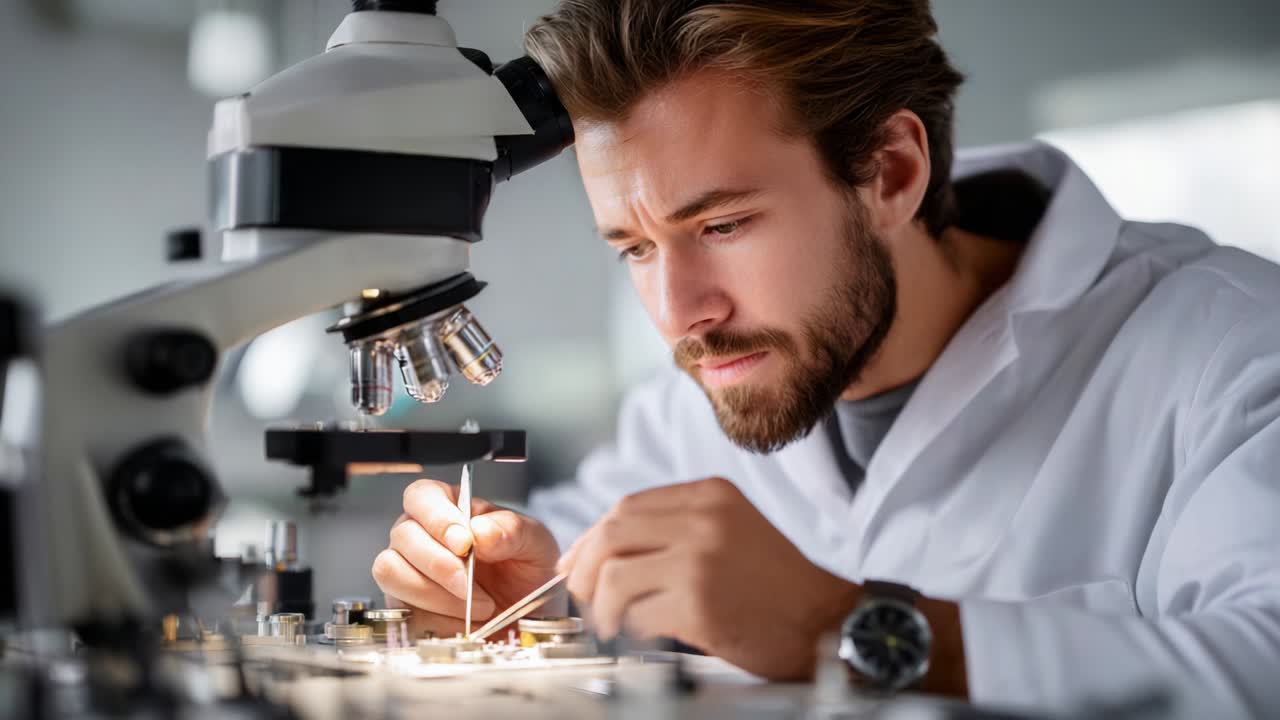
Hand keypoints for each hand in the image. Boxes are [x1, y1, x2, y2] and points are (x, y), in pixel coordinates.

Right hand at [373, 478, 560, 637]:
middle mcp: (421, 534)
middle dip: (440, 565)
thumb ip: (512, 530)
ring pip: (392, 572)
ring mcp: (408, 570)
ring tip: (477, 607)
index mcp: (450, 506)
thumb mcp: (535, 543)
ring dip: (435, 594)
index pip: (422, 496)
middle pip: (403, 536)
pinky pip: (404, 611)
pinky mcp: (406, 606)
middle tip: (472, 586)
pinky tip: (465, 623)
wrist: (530, 618)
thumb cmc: (527, 571)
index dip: (437, 517)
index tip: (463, 543)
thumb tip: (480, 532)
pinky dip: (438, 620)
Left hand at [558, 477, 860, 679]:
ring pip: (614, 574)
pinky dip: (628, 628)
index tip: (578, 562)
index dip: (593, 537)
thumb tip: (604, 549)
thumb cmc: (774, 584)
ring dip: (599, 604)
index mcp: (710, 494)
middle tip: (580, 594)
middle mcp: (704, 519)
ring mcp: (700, 559)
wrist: (826, 621)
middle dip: (584, 568)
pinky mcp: (698, 602)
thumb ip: (678, 527)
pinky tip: (638, 634)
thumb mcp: (731, 530)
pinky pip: (637, 613)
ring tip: (608, 622)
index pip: (627, 506)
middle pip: (612, 533)